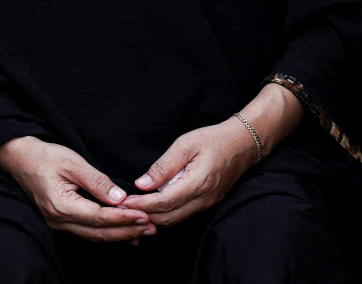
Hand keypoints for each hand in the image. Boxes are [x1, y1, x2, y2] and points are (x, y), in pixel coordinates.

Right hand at [0, 137, 154, 242]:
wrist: (19, 158)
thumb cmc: (45, 157)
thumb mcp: (73, 163)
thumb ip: (97, 182)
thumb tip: (121, 199)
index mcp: (61, 205)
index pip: (99, 217)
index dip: (124, 218)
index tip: (145, 215)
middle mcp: (58, 220)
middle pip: (99, 233)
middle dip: (127, 231)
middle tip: (152, 227)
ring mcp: (58, 223)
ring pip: (95, 237)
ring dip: (120, 235)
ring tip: (144, 231)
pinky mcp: (61, 221)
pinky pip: (88, 233)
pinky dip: (108, 233)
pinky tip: (124, 233)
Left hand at [122, 84, 301, 226]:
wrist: (242, 145)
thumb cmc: (212, 140)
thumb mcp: (184, 145)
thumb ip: (163, 167)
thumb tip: (142, 184)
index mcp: (198, 183)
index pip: (164, 202)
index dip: (140, 205)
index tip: (122, 202)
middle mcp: (203, 199)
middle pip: (167, 218)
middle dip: (142, 215)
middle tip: (119, 208)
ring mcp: (206, 204)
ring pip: (174, 220)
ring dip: (151, 218)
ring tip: (130, 209)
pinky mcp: (205, 204)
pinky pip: (181, 216)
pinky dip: (163, 215)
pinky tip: (149, 208)